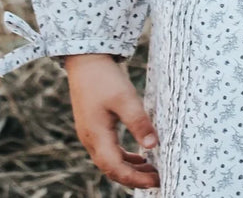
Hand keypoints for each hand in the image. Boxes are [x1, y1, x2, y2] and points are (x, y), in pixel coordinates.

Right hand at [65, 54, 160, 190]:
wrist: (85, 60)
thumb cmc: (104, 78)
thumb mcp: (125, 98)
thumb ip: (138, 122)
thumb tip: (153, 146)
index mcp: (97, 136)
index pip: (116, 168)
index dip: (136, 179)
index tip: (156, 181)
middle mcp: (91, 140)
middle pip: (112, 169)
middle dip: (134, 178)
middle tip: (157, 179)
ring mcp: (90, 134)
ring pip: (110, 161)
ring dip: (130, 168)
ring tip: (151, 170)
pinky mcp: (94, 126)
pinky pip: (109, 150)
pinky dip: (124, 156)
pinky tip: (139, 154)